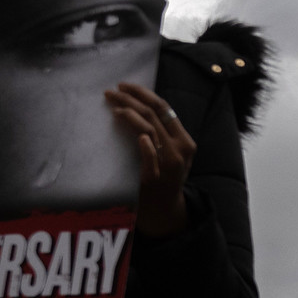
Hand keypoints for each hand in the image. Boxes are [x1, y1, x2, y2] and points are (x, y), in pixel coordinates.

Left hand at [104, 82, 193, 238]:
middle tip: (112, 91)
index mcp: (185, 141)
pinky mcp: (153, 176)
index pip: (165, 108)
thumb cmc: (165, 179)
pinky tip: (123, 122)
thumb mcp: (172, 155)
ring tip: (113, 105)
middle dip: (131, 99)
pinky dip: (138, 135)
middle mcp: (180, 150)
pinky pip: (147, 151)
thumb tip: (141, 108)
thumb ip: (164, 135)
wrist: (165, 211)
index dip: (144, 94)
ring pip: (148, 128)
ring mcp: (167, 164)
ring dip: (128, 112)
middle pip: (154, 115)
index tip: (125, 86)